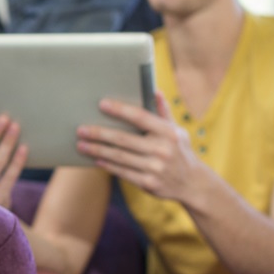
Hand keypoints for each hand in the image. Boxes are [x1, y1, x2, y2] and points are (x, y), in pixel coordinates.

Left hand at [76, 95, 203, 203]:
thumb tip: (154, 90)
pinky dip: (107, 165)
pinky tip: (95, 160)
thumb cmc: (179, 150)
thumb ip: (163, 112)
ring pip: (120, 157)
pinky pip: (123, 172)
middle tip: (81, 129)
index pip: (141, 117)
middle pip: (124, 139)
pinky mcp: (149, 183)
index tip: (102, 104)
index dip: (120, 110)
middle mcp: (162, 150)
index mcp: (168, 132)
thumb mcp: (176, 130)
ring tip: (81, 145)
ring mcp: (155, 168)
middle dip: (100, 134)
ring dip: (98, 151)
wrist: (192, 183)